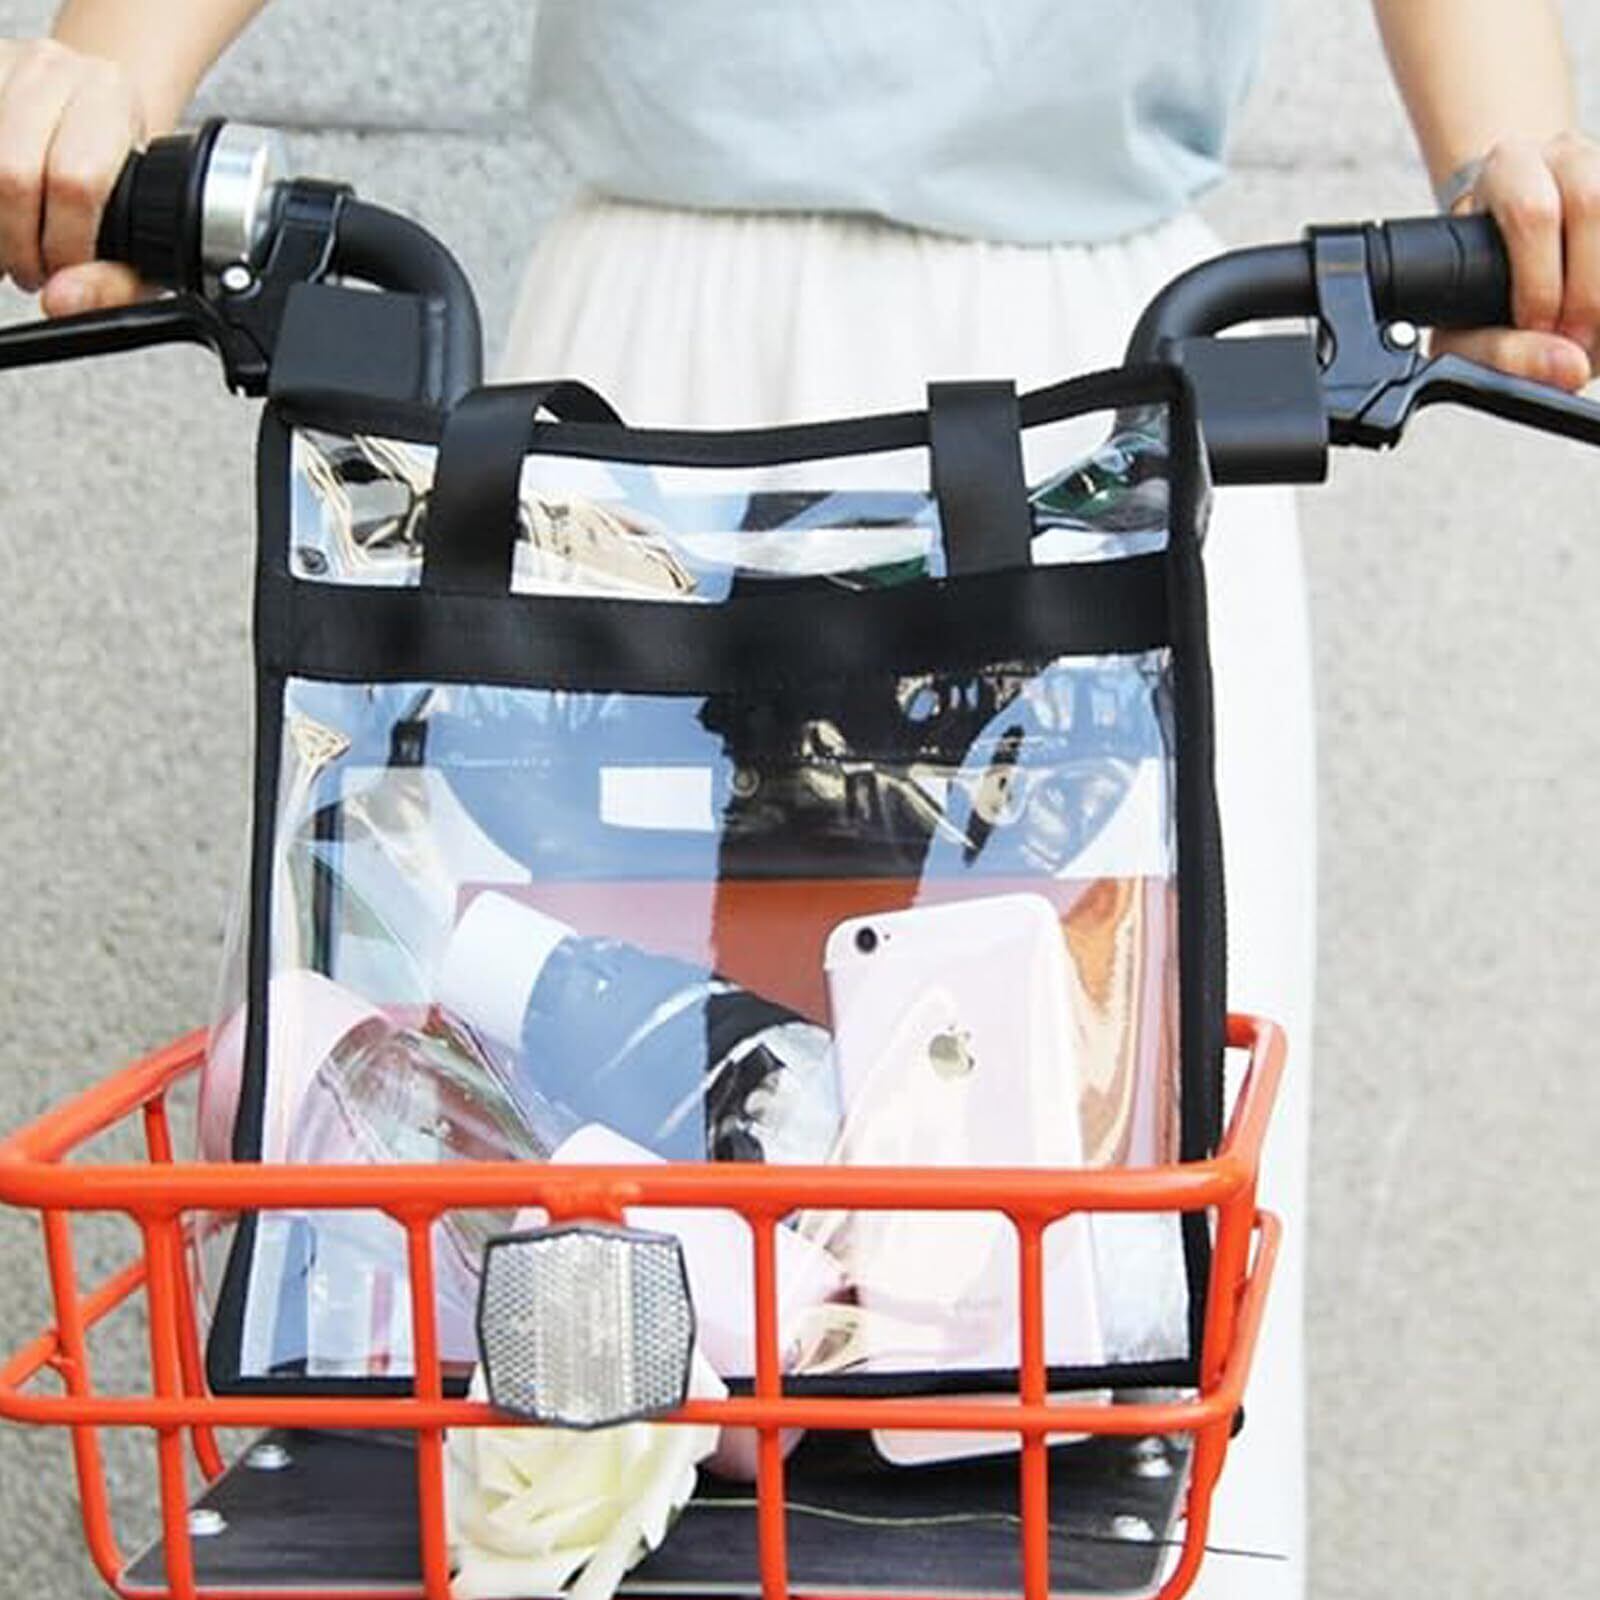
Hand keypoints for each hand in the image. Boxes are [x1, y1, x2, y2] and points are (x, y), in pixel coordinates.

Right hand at [0, 38, 145, 315]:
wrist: (92, 118)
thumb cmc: (118, 182)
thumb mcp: (141, 238)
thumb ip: (115, 285)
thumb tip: (63, 300)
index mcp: (109, 96)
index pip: (75, 181)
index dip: (61, 244)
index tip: (62, 271)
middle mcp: (53, 68)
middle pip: (11, 174)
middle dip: (15, 242)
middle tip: (28, 267)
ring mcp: (1, 63)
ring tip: (12, 245)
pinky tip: (0, 214)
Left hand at [1436, 130, 1599, 391]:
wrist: (1515, 246)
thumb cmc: (1482, 288)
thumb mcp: (1465, 325)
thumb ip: (1498, 352)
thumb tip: (1568, 368)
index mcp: (1507, 170)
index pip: (1532, 212)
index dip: (1541, 284)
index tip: (1539, 331)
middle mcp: (1562, 152)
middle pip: (1590, 204)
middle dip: (1585, 290)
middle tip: (1575, 341)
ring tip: (1591, 331)